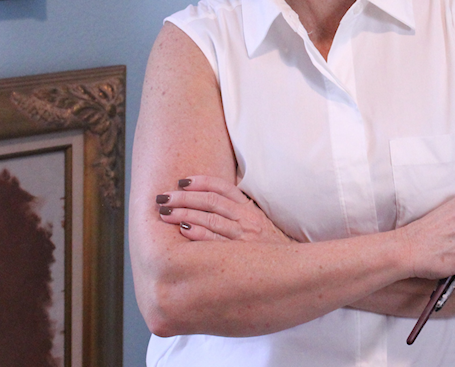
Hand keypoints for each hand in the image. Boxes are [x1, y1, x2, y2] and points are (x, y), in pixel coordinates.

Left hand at [157, 175, 294, 243]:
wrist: (292, 272)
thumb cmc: (269, 249)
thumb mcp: (258, 224)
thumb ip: (238, 211)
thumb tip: (211, 198)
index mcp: (250, 209)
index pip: (222, 188)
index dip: (201, 182)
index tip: (181, 181)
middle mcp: (247, 220)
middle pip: (210, 202)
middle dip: (183, 198)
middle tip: (163, 198)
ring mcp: (243, 238)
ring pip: (210, 219)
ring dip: (184, 214)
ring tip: (165, 213)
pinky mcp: (240, 256)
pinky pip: (215, 242)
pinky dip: (198, 234)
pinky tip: (182, 230)